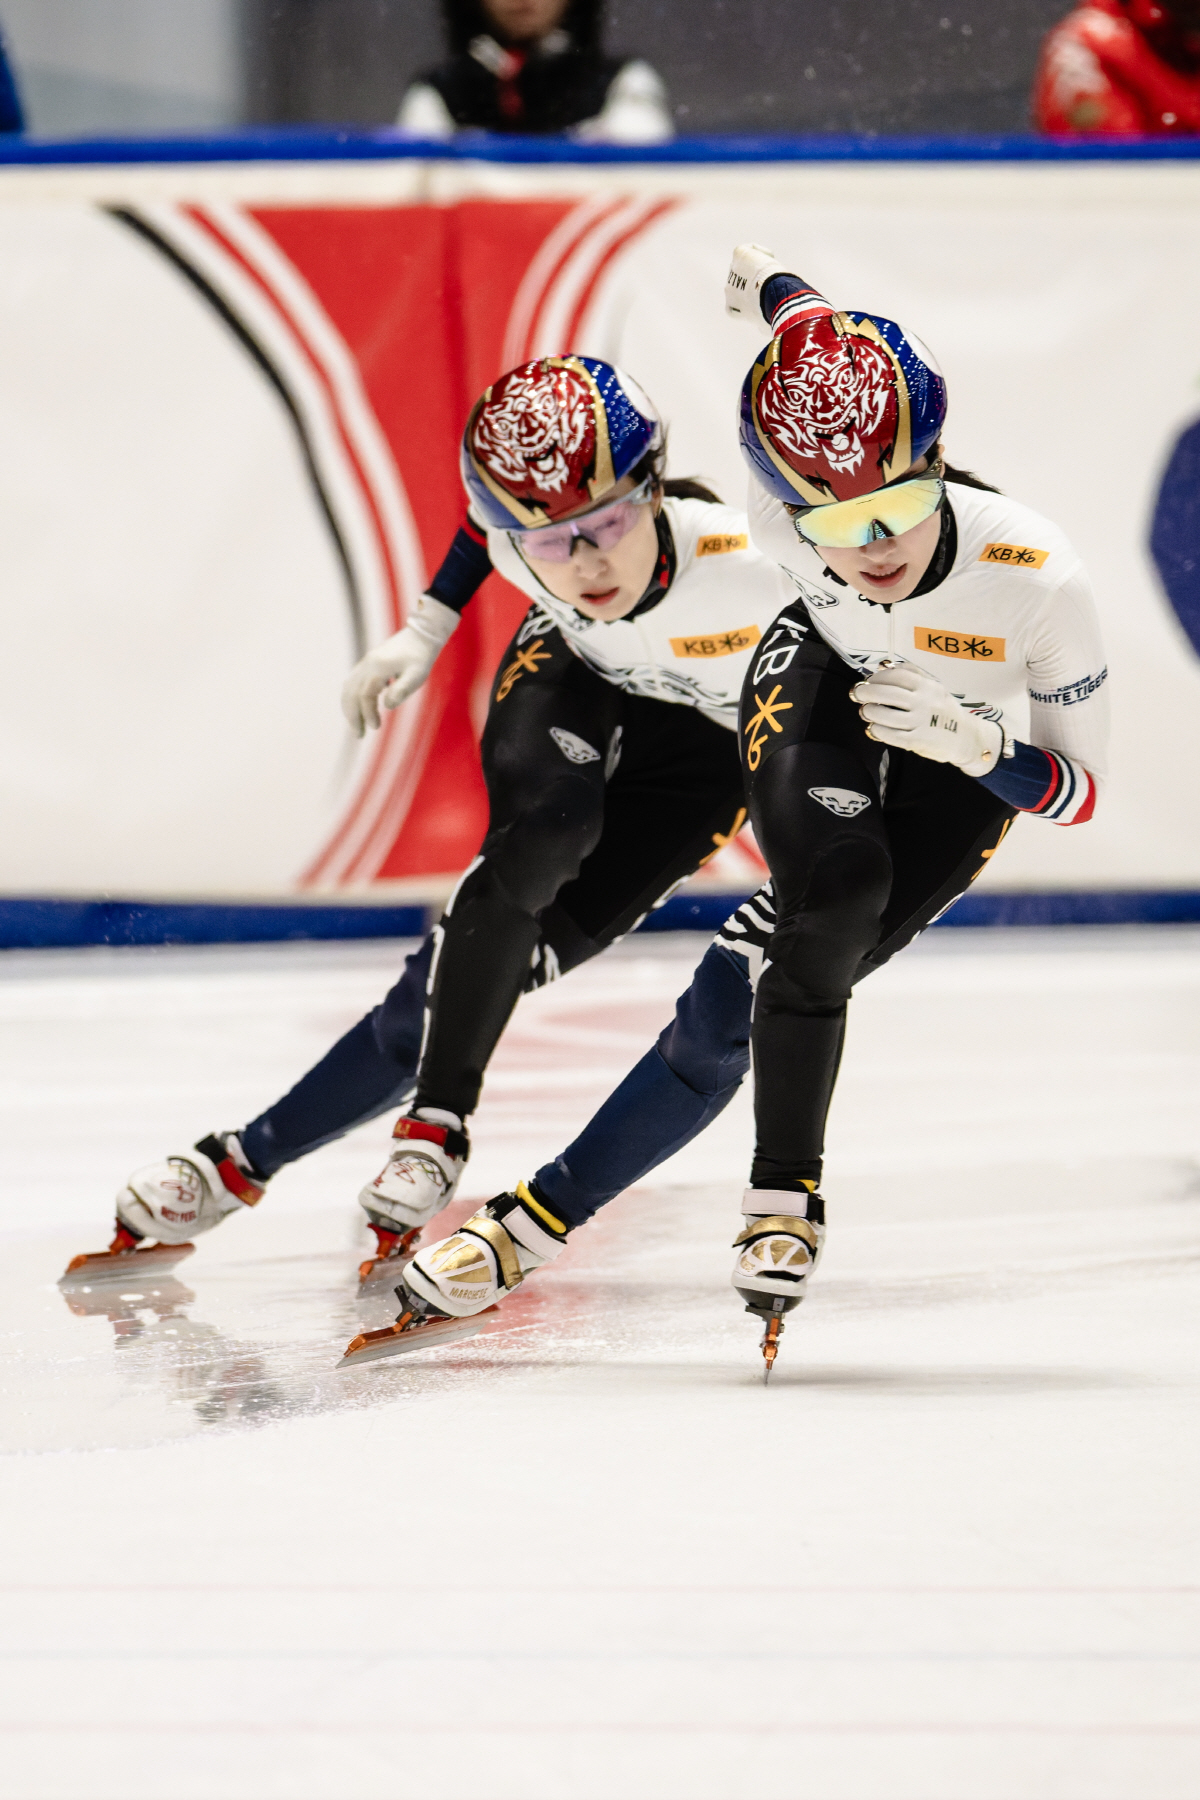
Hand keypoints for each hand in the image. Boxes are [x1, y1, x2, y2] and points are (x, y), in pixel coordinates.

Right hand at [341, 595, 459, 736]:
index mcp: (378, 668)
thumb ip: (401, 690)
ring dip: (350, 708)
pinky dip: (352, 697)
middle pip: (351, 693)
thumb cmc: (421, 657)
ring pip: (348, 687)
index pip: (366, 696)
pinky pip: (353, 682)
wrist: (421, 635)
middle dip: (353, 715)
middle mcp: (368, 664)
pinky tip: (361, 708)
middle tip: (359, 735)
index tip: (376, 727)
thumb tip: (387, 705)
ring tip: (357, 725)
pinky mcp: (368, 663)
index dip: (368, 713)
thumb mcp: (417, 676)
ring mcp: (366, 662)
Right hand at [725, 242, 786, 320]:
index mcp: (731, 307)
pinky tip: (770, 258)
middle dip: (755, 280)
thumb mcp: (764, 325)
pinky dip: (761, 252)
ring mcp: (732, 270)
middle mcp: (727, 288)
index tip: (763, 300)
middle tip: (771, 283)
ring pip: (746, 264)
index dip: (751, 298)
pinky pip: (749, 249)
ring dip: (759, 266)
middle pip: (741, 281)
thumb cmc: (769, 312)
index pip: (737, 302)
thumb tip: (765, 331)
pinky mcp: (738, 254)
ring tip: (773, 272)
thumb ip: (762, 326)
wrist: (770, 293)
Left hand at [851, 663, 1002, 776]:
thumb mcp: (935, 688)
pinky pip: (891, 735)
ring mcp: (921, 722)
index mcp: (928, 686)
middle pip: (888, 694)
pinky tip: (873, 728)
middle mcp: (924, 702)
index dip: (878, 677)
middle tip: (857, 694)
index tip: (869, 680)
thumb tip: (884, 665)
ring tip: (865, 711)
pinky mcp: (917, 741)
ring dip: (870, 712)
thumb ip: (913, 675)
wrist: (967, 738)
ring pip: (886, 715)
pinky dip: (877, 730)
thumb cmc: (944, 711)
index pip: (898, 676)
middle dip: (867, 692)